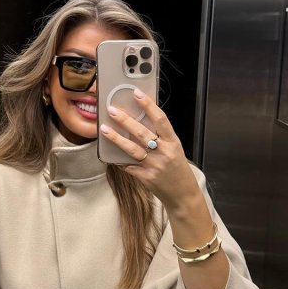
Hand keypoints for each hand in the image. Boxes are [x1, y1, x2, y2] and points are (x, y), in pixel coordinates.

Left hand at [99, 90, 196, 209]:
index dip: (148, 105)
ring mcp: (154, 166)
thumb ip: (161, 136)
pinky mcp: (145, 178)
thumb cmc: (178, 169)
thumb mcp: (175, 149)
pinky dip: (118, 160)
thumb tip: (142, 120)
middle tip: (112, 110)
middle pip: (141, 133)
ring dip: (116, 138)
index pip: (160, 119)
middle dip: (125, 120)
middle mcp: (164, 153)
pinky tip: (108, 153)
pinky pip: (128, 166)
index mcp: (173, 142)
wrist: (183, 195)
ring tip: (104, 129)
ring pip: (132, 149)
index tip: (137, 93)